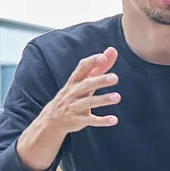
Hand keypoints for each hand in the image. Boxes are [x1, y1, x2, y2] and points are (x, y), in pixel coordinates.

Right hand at [17, 48, 119, 169]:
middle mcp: (73, 93)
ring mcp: (74, 107)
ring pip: (88, 102)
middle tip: (115, 78)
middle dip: (100, 81)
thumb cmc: (73, 95)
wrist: (52, 119)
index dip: (91, 62)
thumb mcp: (83, 81)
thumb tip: (113, 49)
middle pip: (86, 85)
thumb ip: (100, 67)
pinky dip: (102, 120)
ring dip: (102, 100)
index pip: (82, 69)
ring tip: (117, 97)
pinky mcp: (78, 120)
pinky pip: (90, 120)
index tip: (102, 57)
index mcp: (75, 81)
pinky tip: (114, 120)